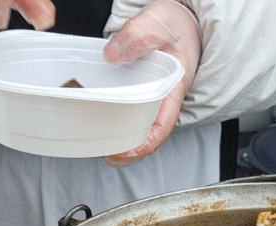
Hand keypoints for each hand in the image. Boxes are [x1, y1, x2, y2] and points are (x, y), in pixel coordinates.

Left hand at [102, 0, 199, 167]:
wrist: (178, 21)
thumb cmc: (174, 25)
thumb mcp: (158, 23)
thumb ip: (138, 36)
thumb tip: (113, 55)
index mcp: (173, 88)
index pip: (162, 125)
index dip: (144, 144)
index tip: (123, 153)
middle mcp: (162, 98)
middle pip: (147, 133)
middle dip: (127, 150)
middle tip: (104, 153)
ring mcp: (150, 97)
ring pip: (136, 126)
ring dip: (119, 139)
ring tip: (98, 145)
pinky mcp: (138, 92)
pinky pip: (127, 112)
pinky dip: (113, 120)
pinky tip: (97, 123)